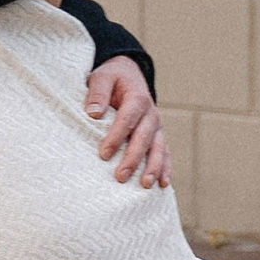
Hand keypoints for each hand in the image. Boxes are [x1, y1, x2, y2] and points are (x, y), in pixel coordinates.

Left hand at [85, 57, 170, 190]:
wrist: (129, 74)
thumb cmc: (113, 78)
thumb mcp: (102, 77)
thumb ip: (98, 92)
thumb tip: (93, 113)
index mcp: (137, 98)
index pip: (127, 119)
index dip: (116, 137)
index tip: (103, 154)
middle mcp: (151, 114)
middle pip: (144, 138)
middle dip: (133, 158)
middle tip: (120, 176)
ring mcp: (156, 127)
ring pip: (158, 148)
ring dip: (153, 167)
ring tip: (145, 184)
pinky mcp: (158, 136)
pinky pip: (165, 153)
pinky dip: (166, 168)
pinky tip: (163, 184)